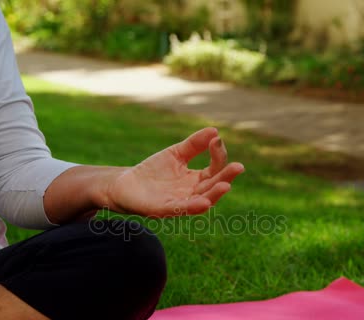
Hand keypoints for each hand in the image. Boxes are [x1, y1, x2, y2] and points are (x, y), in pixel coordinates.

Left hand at [105, 127, 243, 217]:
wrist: (125, 184)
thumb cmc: (153, 170)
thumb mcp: (176, 153)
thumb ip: (194, 144)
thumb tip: (215, 131)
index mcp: (196, 180)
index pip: (215, 170)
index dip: (218, 156)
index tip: (217, 140)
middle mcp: (192, 193)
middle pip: (213, 186)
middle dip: (226, 177)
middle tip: (238, 167)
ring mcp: (179, 203)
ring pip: (202, 200)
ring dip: (214, 194)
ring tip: (225, 185)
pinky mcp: (163, 210)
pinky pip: (180, 210)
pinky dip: (192, 207)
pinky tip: (203, 202)